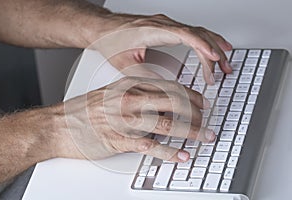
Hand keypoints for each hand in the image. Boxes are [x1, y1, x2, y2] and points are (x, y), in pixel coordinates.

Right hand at [61, 76, 215, 161]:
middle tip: (207, 122)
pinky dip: (169, 152)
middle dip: (196, 113)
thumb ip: (138, 95)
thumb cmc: (85, 109)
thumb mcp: (113, 92)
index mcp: (130, 86)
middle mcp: (131, 100)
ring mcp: (126, 121)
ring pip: (168, 124)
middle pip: (174, 103)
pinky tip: (181, 155)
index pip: (170, 87)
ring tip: (204, 137)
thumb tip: (162, 103)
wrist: (59, 124)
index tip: (203, 103)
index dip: (191, 95)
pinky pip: (151, 147)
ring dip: (191, 132)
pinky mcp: (120, 141)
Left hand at [92, 14, 232, 82]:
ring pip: (198, 32)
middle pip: (197, 35)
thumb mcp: (125, 64)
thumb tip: (163, 91)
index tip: (216, 58)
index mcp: (153, 30)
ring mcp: (166, 25)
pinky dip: (205, 41)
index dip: (203, 46)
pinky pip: (192, 32)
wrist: (101, 28)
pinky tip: (213, 48)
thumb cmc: (109, 40)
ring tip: (226, 64)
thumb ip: (146, 76)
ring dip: (214, 47)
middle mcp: (163, 25)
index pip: (186, 35)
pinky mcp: (167, 28)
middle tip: (224, 71)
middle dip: (214, 53)